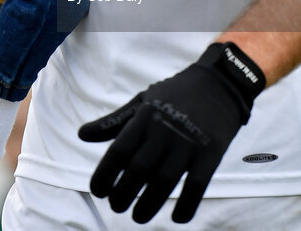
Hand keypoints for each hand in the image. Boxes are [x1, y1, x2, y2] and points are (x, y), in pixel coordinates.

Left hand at [78, 42, 264, 223]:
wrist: (218, 83)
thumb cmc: (174, 95)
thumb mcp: (142, 102)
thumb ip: (114, 122)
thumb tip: (81, 135)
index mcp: (145, 117)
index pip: (118, 151)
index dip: (104, 175)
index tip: (98, 191)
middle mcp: (165, 130)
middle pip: (138, 170)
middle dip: (123, 194)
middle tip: (117, 205)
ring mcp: (189, 142)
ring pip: (164, 182)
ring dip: (148, 206)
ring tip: (137, 216)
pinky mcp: (210, 153)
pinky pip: (195, 187)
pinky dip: (185, 206)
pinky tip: (176, 217)